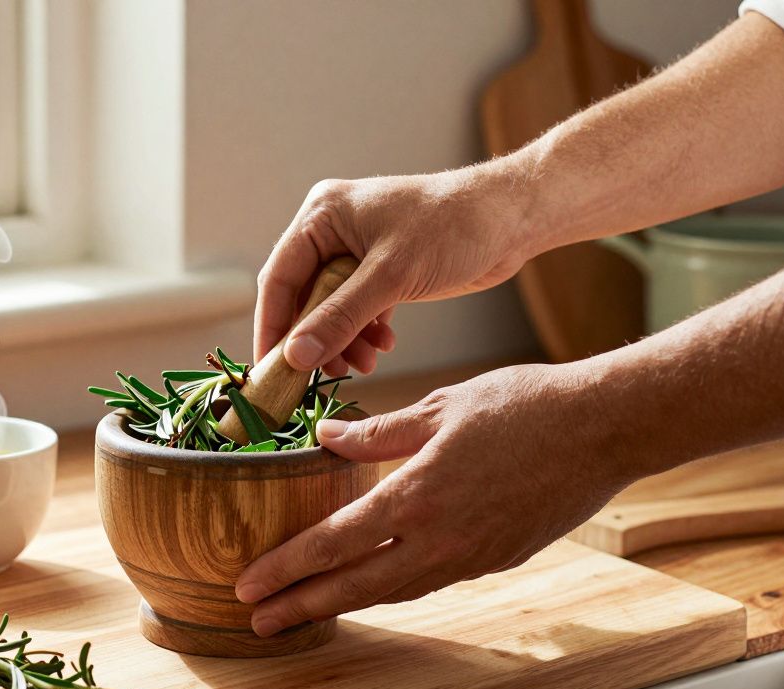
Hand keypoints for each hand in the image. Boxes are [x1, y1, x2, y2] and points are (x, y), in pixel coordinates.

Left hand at [234, 363, 640, 637]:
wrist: (605, 428)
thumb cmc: (525, 405)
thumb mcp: (441, 406)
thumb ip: (378, 432)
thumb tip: (325, 437)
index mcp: (418, 495)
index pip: (333, 543)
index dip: (286, 568)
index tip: (248, 584)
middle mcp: (441, 538)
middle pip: (355, 586)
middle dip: (301, 606)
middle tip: (257, 621)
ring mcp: (472, 555)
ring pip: (395, 590)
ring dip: (346, 603)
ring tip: (306, 610)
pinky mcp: (497, 557)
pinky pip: (431, 581)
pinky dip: (394, 587)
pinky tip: (375, 583)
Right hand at [255, 171, 534, 374]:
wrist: (512, 219)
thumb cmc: (452, 228)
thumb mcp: (390, 276)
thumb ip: (339, 318)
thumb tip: (295, 357)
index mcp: (322, 215)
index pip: (279, 279)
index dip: (272, 328)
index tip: (270, 371)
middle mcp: (332, 230)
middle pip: (303, 297)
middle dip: (316, 340)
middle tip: (322, 378)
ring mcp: (356, 250)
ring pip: (331, 308)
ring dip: (343, 341)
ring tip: (364, 367)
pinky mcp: (382, 269)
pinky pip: (357, 309)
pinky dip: (364, 332)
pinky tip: (382, 348)